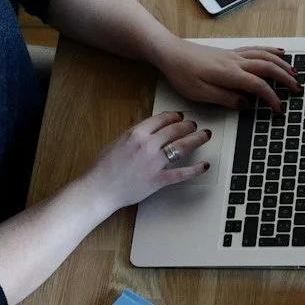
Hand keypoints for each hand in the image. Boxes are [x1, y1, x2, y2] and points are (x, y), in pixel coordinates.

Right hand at [86, 111, 211, 211]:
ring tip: (205, 135)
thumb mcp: (117, 142)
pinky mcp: (158, 180)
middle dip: (188, 126)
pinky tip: (205, 166)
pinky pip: (181, 173)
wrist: (99, 188)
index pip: (161, 119)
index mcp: (136, 133)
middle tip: (194, 125)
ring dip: (196, 139)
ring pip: (182, 146)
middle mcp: (148, 145)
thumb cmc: (103, 167)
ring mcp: (154, 162)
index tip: (180, 116)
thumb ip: (134, 136)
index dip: (174, 116)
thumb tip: (148, 131)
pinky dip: (196, 170)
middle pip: (175, 130)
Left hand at [157, 40, 300, 111]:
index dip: (272, 98)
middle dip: (286, 79)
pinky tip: (279, 52)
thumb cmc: (182, 73)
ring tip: (295, 73)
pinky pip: (257, 49)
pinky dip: (271, 51)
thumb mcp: (200, 93)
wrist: (171, 53)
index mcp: (229, 74)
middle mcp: (235, 62)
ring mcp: (234, 55)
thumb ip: (225, 98)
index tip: (279, 109)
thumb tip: (246, 103)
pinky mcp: (231, 53)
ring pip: (265, 56)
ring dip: (282, 64)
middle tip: (298, 90)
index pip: (259, 86)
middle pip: (268, 68)